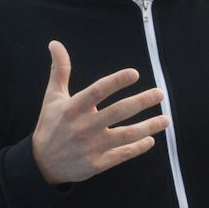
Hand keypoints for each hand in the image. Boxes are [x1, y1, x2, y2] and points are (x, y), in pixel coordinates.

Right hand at [30, 41, 168, 185]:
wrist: (42, 164)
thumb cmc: (51, 125)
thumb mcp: (53, 97)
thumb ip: (60, 70)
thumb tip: (55, 43)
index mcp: (73, 108)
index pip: (97, 91)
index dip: (116, 81)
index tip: (135, 74)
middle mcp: (83, 126)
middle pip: (118, 112)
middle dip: (142, 101)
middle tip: (160, 93)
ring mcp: (92, 147)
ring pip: (126, 135)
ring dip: (149, 127)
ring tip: (166, 119)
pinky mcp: (97, 164)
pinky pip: (122, 154)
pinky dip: (138, 147)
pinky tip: (151, 139)